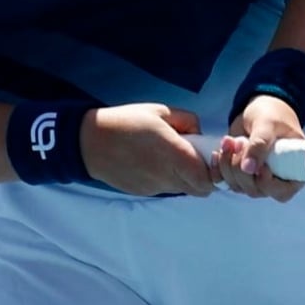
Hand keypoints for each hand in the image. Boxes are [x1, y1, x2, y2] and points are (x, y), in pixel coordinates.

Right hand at [80, 104, 217, 196]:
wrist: (90, 143)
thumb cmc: (126, 122)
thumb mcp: (160, 111)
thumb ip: (187, 121)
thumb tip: (198, 133)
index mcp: (174, 155)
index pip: (208, 179)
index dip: (214, 170)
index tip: (208, 155)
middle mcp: (166, 177)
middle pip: (200, 189)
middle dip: (204, 176)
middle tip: (194, 157)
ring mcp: (155, 188)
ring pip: (183, 189)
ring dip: (185, 177)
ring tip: (170, 157)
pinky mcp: (144, 192)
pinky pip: (165, 189)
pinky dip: (167, 179)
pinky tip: (153, 162)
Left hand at [212, 97, 304, 201]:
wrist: (258, 111)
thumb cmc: (273, 115)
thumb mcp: (267, 125)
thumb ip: (260, 145)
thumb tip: (249, 169)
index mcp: (293, 170)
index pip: (282, 192)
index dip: (268, 184)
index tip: (260, 167)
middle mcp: (276, 179)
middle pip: (255, 190)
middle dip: (241, 168)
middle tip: (239, 142)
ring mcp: (256, 180)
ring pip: (238, 186)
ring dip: (228, 165)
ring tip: (229, 140)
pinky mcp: (239, 176)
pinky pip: (224, 182)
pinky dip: (217, 170)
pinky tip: (217, 153)